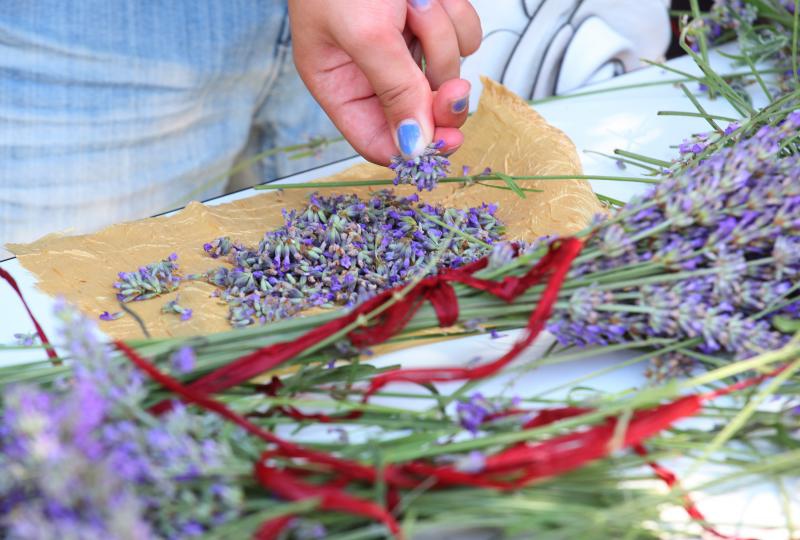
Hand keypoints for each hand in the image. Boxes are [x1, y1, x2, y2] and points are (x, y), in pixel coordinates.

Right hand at [288, 0, 480, 163]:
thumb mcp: (363, 32)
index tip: (447, 144)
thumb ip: (393, 91)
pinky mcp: (432, 19)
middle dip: (438, 95)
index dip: (414, 149)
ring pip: (447, 71)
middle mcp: (371, 71)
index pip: (378, 141)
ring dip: (441, 37)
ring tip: (413, 0)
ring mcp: (405, 45)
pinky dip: (455, 13)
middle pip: (421, 114)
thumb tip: (415, 149)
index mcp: (339, 84)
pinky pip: (463, 35)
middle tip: (453, 87)